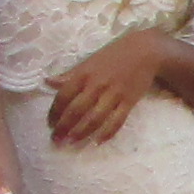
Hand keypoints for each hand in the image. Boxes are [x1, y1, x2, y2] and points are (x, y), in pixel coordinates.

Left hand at [42, 31, 160, 148]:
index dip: (54, 112)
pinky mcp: (129, 102)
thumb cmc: (114, 55)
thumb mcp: (89, 61)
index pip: (64, 96)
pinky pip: (117, 121)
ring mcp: (114, 94)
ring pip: (95, 119)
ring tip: (72, 143)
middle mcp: (97, 85)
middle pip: (77, 110)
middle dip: (64, 127)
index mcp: (84, 74)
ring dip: (81, 133)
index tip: (50, 124)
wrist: (145, 50)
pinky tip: (97, 141)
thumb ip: (69, 75)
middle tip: (56, 140)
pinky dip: (107, 133)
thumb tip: (48, 82)